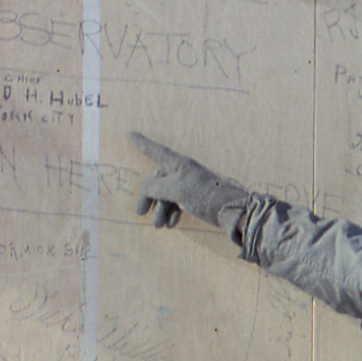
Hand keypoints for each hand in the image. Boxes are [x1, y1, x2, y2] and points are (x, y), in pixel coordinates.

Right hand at [131, 132, 248, 236]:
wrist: (231, 211)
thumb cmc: (204, 195)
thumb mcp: (176, 189)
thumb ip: (156, 186)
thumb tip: (143, 185)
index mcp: (179, 164)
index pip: (156, 151)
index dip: (142, 144)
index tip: (130, 134)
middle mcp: (184, 171)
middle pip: (158, 179)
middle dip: (148, 197)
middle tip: (140, 212)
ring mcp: (190, 185)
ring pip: (167, 194)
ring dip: (160, 209)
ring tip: (158, 226)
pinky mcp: (197, 198)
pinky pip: (178, 203)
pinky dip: (172, 213)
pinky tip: (171, 224)